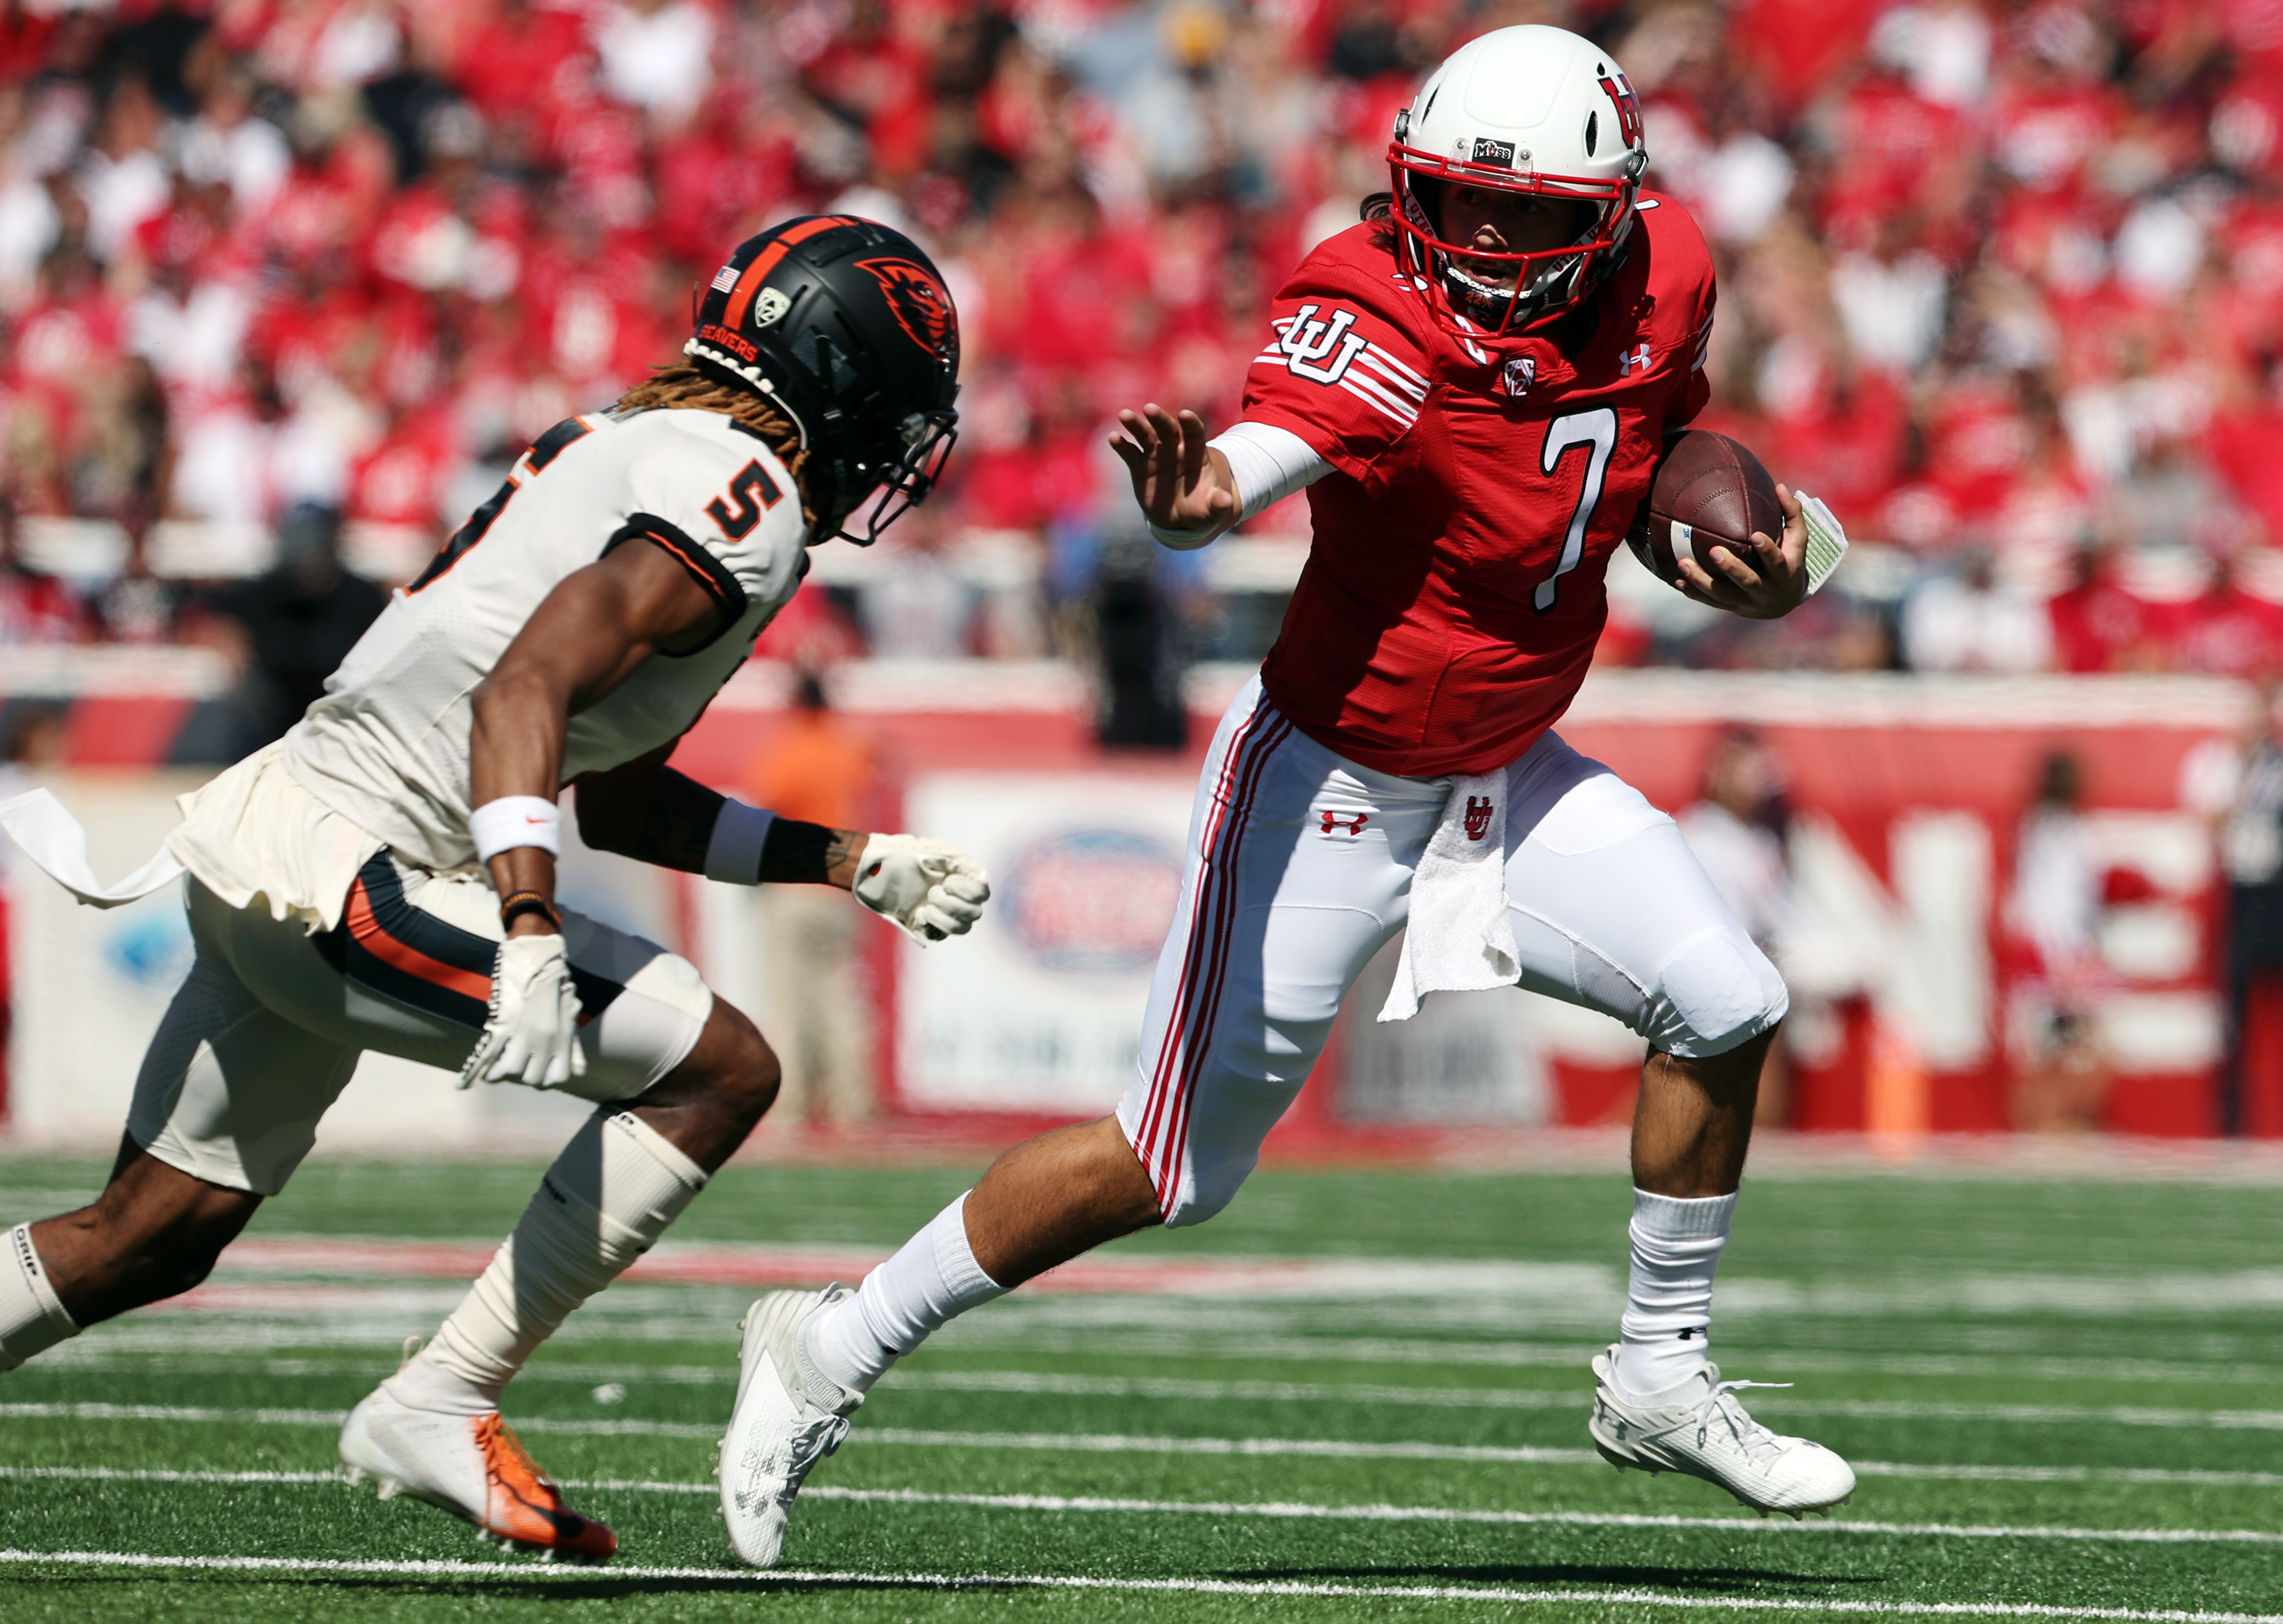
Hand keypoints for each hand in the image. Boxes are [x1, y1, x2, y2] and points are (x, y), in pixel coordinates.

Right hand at [458, 933, 586, 1088]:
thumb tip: (581, 1072)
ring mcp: (524, 1033)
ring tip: (496, 1068)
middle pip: (532, 1078)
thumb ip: (573, 1046)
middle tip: (516, 1065)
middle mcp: (545, 1040)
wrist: (535, 959)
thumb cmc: (554, 988)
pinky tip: (462, 1084)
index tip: (536, 1073)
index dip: (546, 1079)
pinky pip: (487, 1054)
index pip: (557, 1077)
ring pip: (510, 1071)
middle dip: (523, 1076)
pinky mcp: (503, 1024)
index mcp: (563, 1038)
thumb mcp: (568, 1017)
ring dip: (501, 1073)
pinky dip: (472, 1073)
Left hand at [853, 834, 990, 943]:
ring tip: (925, 907)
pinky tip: (919, 916)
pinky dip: (933, 928)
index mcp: (960, 876)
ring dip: (945, 919)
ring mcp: (941, 911)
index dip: (969, 891)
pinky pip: (941, 936)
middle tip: (931, 893)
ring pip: (962, 928)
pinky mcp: (926, 924)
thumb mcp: (933, 850)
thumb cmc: (902, 854)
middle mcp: (955, 896)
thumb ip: (960, 861)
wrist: (873, 868)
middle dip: (954, 905)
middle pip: (975, 913)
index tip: (947, 880)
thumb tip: (981, 876)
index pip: (982, 893)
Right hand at [1108, 403, 1234, 542]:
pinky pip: (1130, 453)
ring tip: (1124, 415)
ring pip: (1145, 436)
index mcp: (1196, 455)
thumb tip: (1227, 502)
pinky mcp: (1139, 466)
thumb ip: (1218, 505)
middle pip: (1168, 430)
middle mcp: (1175, 450)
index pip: (1195, 434)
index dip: (1191, 424)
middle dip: (1159, 419)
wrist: (1179, 518)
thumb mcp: (1211, 510)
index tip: (1185, 415)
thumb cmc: (1200, 510)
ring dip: (1135, 425)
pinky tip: (1114, 438)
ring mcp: (1156, 456)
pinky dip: (1122, 445)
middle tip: (1149, 409)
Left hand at [1675, 483, 1809, 620]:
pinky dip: (1693, 593)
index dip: (1766, 550)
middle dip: (1731, 568)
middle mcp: (1765, 590)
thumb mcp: (1797, 540)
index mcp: (1784, 572)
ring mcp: (1747, 602)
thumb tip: (1780, 486)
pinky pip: (1710, 602)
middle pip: (1747, 581)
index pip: (1776, 561)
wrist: (1784, 602)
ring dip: (1701, 581)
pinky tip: (1677, 581)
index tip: (1755, 535)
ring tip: (1683, 563)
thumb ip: (1792, 514)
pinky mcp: (1731, 607)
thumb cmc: (1790, 560)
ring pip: (1722, 595)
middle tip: (1714, 551)